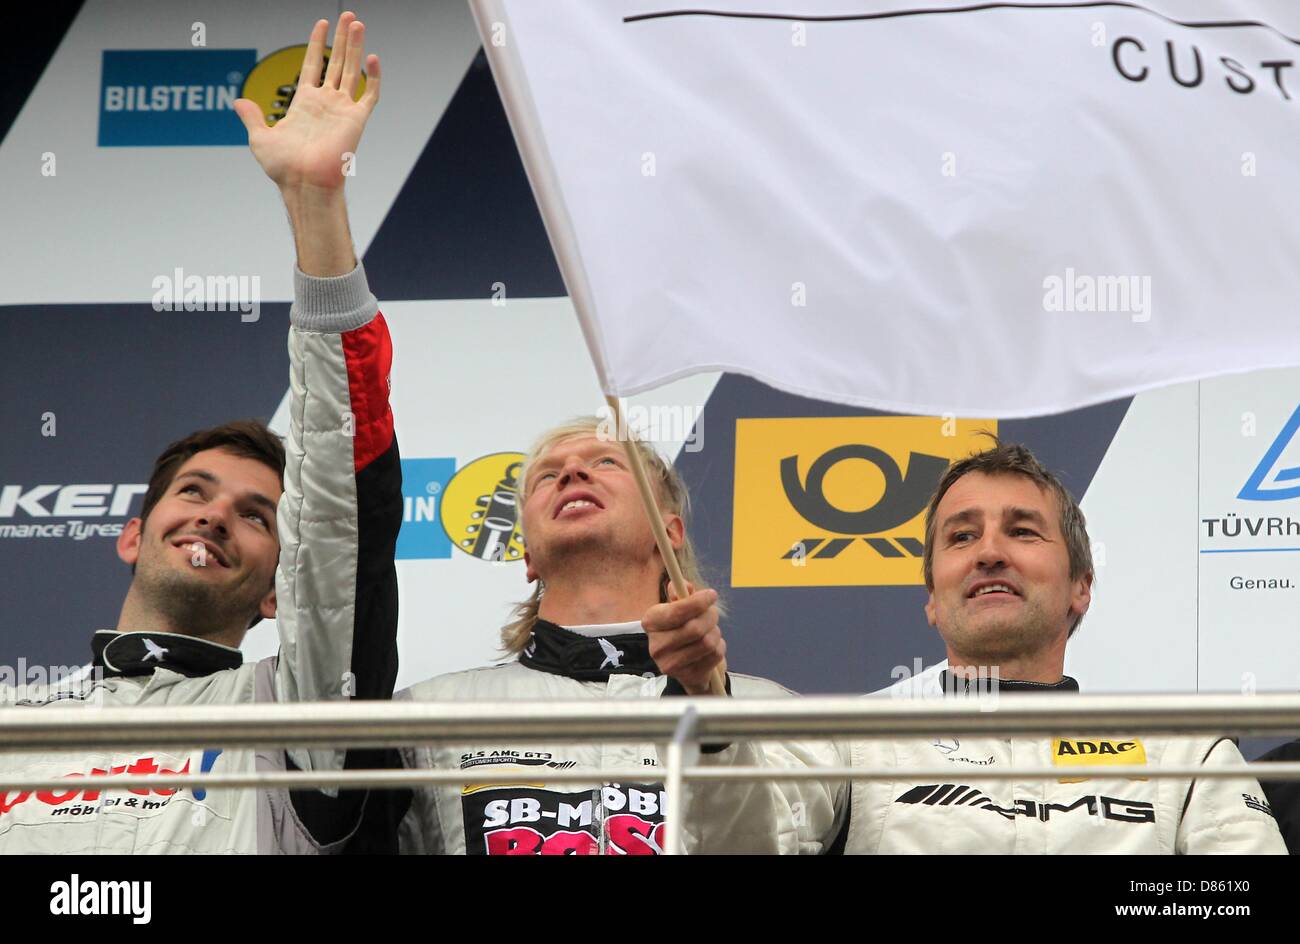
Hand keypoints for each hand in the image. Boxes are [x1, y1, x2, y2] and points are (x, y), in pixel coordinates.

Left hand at [234, 13, 380, 196]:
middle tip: (349, 16)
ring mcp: (342, 110)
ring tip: (358, 23)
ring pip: (352, 70)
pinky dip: (373, 77)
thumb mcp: (259, 137)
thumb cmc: (282, 167)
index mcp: (305, 104)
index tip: (322, 24)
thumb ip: (252, 116)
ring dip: (356, 46)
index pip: (314, 65)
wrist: (303, 183)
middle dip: (342, 38)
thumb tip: (238, 101)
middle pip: (337, 62)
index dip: (318, 44)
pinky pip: (369, 94)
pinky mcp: (356, 120)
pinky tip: (373, 57)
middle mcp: (326, 103)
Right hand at [643, 585, 726, 694]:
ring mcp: (670, 664)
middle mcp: (656, 646)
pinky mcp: (687, 677)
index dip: (697, 602)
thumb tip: (684, 586)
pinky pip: (715, 655)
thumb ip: (680, 591)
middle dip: (710, 616)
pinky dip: (720, 646)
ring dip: (715, 632)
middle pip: (694, 628)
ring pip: (707, 642)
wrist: (687, 663)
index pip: (676, 612)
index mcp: (651, 622)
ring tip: (711, 631)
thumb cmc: (683, 628)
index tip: (712, 595)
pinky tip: (712, 646)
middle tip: (713, 613)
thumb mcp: (678, 606)